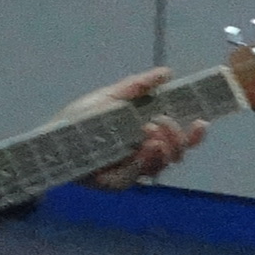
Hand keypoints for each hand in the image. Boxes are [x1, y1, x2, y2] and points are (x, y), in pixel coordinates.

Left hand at [60, 69, 199, 190]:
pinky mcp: (118, 182)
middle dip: (176, 138)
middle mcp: (144, 153)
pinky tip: (142, 148)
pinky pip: (139, 174)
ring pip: (162, 165)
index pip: (179, 138)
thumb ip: (138, 85)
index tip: (202, 122)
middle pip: (177, 152)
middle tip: (158, 125)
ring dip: (162, 149)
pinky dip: (144, 160)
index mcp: (146, 133)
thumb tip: (167, 72)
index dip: (194, 134)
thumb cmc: (81, 117)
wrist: (53, 138)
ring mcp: (132, 170)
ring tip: (148, 134)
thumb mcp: (110, 96)